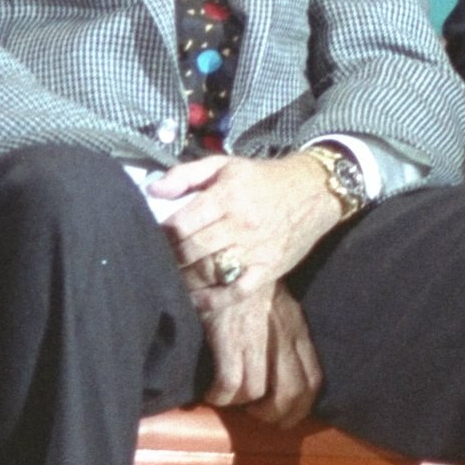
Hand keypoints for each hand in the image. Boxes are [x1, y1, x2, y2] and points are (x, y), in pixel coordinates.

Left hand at [150, 153, 344, 295]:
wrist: (315, 191)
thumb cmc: (264, 178)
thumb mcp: (225, 164)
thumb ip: (186, 174)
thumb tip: (152, 190)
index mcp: (227, 196)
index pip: (183, 223)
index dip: (161, 234)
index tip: (150, 237)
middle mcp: (241, 224)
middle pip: (192, 250)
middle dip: (169, 257)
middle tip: (155, 261)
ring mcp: (256, 250)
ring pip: (209, 272)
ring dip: (184, 278)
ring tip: (169, 278)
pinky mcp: (268, 269)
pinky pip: (235, 291)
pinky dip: (212, 299)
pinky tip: (194, 300)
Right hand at [196, 282, 322, 424]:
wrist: (222, 252)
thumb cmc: (247, 281)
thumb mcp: (279, 305)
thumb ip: (284, 333)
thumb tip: (281, 370)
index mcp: (297, 328)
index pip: (314, 380)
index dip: (300, 407)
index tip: (284, 415)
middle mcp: (281, 335)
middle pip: (291, 393)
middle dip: (274, 415)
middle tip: (255, 414)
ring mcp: (254, 336)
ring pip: (257, 392)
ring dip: (241, 405)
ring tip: (229, 399)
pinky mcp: (227, 336)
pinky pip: (229, 384)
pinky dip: (220, 396)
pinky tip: (210, 392)